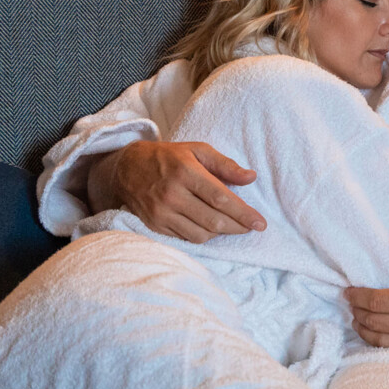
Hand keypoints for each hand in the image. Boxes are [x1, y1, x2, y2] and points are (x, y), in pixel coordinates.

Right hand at [87, 139, 262, 241]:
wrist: (128, 168)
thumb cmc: (168, 157)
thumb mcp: (197, 150)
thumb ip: (225, 165)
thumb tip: (251, 177)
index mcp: (186, 172)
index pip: (221, 199)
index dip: (243, 214)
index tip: (260, 223)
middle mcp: (172, 195)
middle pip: (213, 221)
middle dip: (238, 227)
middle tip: (252, 227)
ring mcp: (161, 213)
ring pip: (201, 234)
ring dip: (221, 234)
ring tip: (232, 225)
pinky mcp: (154, 225)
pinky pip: (186, 238)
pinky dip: (203, 236)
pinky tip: (211, 227)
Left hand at [344, 236, 388, 353]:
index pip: (378, 302)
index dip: (358, 296)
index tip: (348, 290)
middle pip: (374, 323)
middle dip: (356, 313)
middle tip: (349, 302)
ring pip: (382, 341)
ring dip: (364, 330)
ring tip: (357, 318)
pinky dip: (380, 341)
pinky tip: (376, 332)